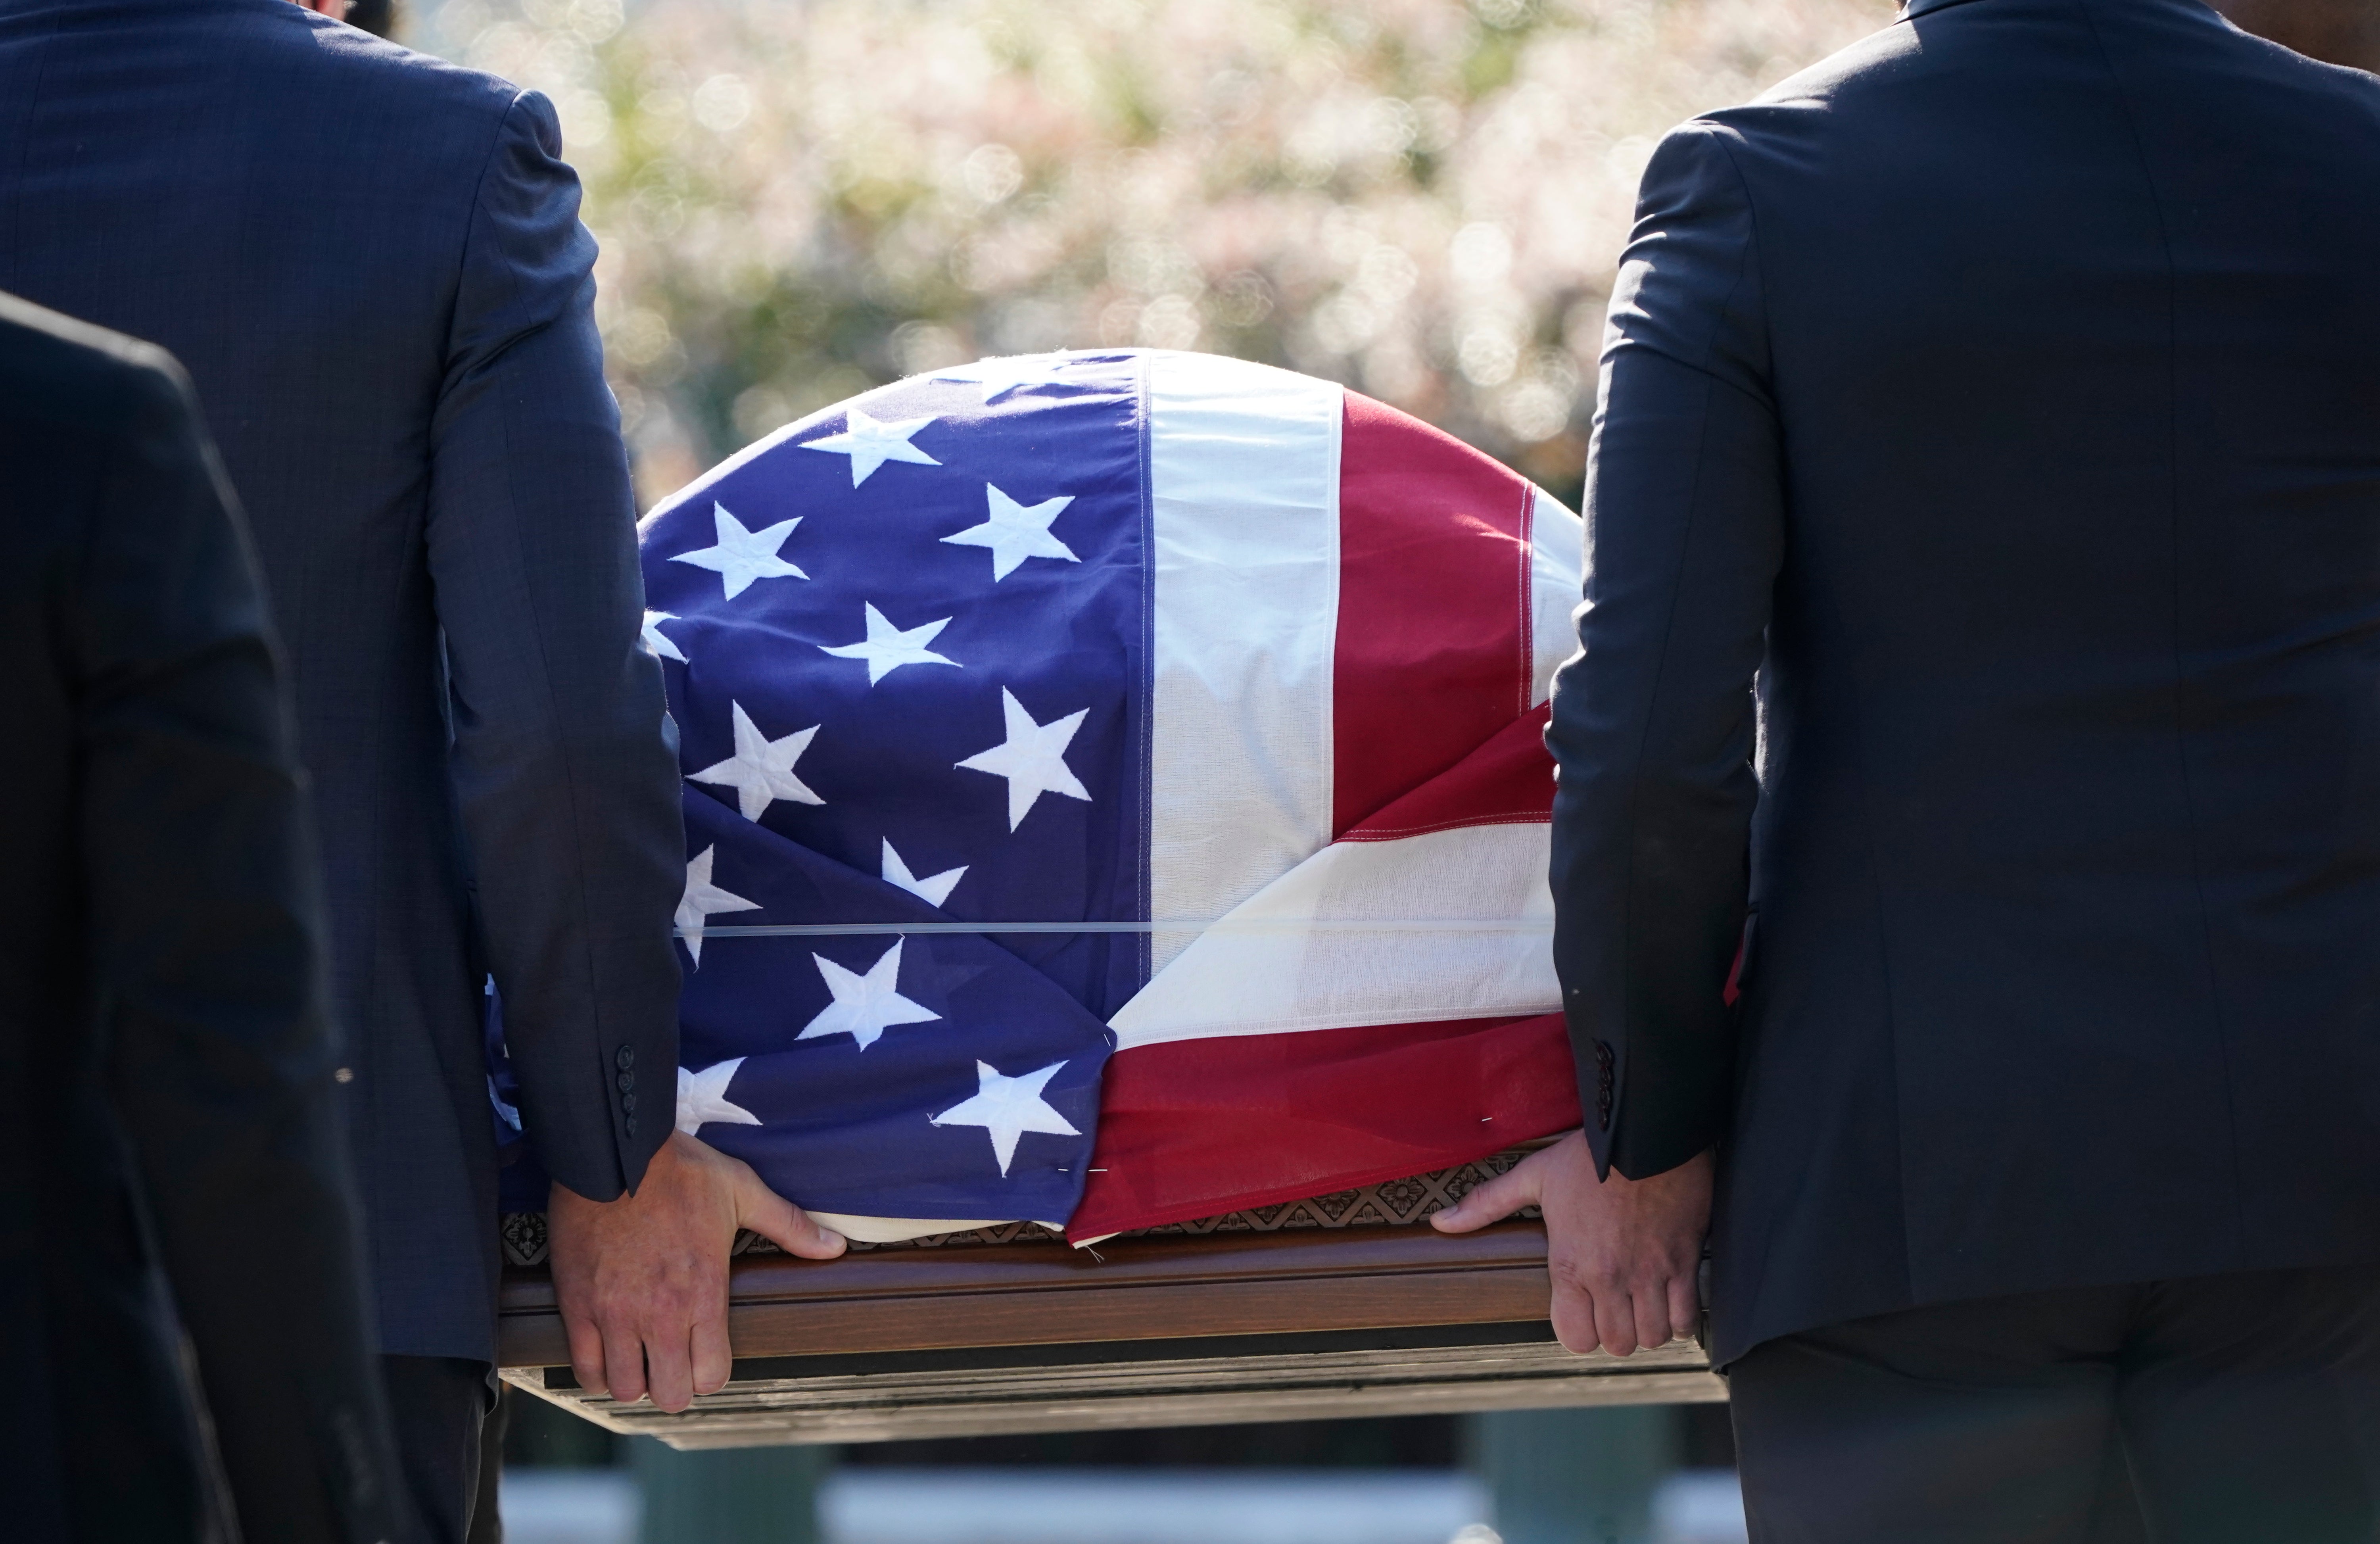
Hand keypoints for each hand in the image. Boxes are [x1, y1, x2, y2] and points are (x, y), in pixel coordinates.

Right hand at [546, 1131, 845, 1411]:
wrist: (614, 1149)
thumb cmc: (680, 1170)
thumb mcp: (742, 1190)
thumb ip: (789, 1225)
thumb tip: (835, 1246)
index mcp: (704, 1292)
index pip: (712, 1375)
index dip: (712, 1373)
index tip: (705, 1356)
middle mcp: (660, 1313)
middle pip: (670, 1395)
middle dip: (675, 1386)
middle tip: (672, 1362)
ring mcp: (615, 1314)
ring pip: (625, 1389)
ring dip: (634, 1380)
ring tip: (639, 1356)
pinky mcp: (578, 1305)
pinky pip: (584, 1368)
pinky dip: (596, 1370)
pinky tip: (606, 1351)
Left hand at [1431, 1130, 1711, 1356]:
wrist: (1648, 1131)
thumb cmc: (1591, 1154)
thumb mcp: (1533, 1176)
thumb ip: (1487, 1203)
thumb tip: (1440, 1222)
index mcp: (1570, 1264)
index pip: (1574, 1337)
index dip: (1578, 1332)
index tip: (1583, 1314)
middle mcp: (1610, 1277)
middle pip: (1616, 1344)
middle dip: (1614, 1333)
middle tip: (1615, 1309)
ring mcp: (1650, 1273)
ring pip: (1652, 1337)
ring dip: (1647, 1328)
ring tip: (1642, 1304)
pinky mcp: (1684, 1262)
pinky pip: (1687, 1318)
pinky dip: (1681, 1319)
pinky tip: (1671, 1298)